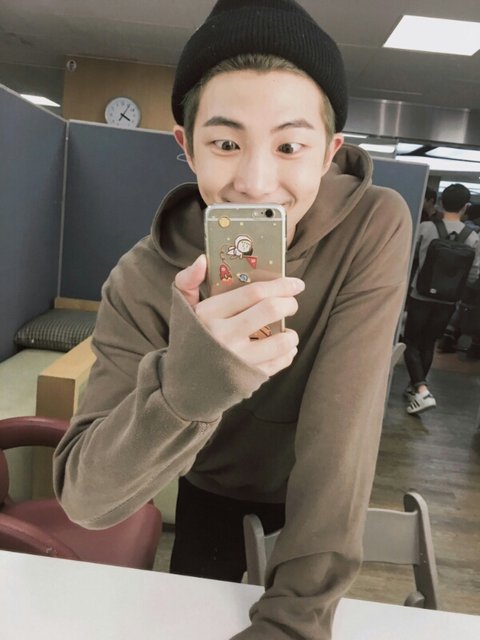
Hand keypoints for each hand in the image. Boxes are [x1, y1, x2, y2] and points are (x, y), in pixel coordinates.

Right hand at [175, 255, 303, 376]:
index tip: (295, 283)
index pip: (252, 292)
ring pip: (280, 341)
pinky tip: (284, 348)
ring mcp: (237, 359)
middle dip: (289, 303)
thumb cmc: (189, 339)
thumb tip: (202, 259)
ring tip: (287, 330)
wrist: (184, 383)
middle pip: (270, 310)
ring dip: (291, 333)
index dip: (279, 285)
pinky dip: (288, 353)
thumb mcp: (183, 309)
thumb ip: (188, 281)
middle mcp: (223, 336)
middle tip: (292, 303)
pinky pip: (279, 363)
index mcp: (209, 314)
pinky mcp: (247, 378)